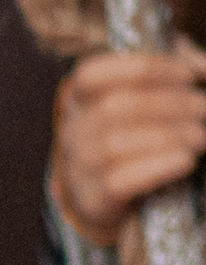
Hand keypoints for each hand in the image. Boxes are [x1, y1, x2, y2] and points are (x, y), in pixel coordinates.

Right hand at [51, 38, 205, 246]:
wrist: (111, 199)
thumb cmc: (136, 139)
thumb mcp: (145, 101)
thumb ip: (170, 75)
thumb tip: (198, 64)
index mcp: (80, 99)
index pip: (91, 75)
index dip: (143, 69)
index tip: (186, 75)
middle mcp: (72, 131)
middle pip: (113, 108)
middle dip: (169, 104)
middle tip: (202, 107)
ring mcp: (78, 167)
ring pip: (116, 144)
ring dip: (170, 136)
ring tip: (200, 136)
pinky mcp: (94, 199)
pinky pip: (121, 180)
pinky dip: (160, 166)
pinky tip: (186, 160)